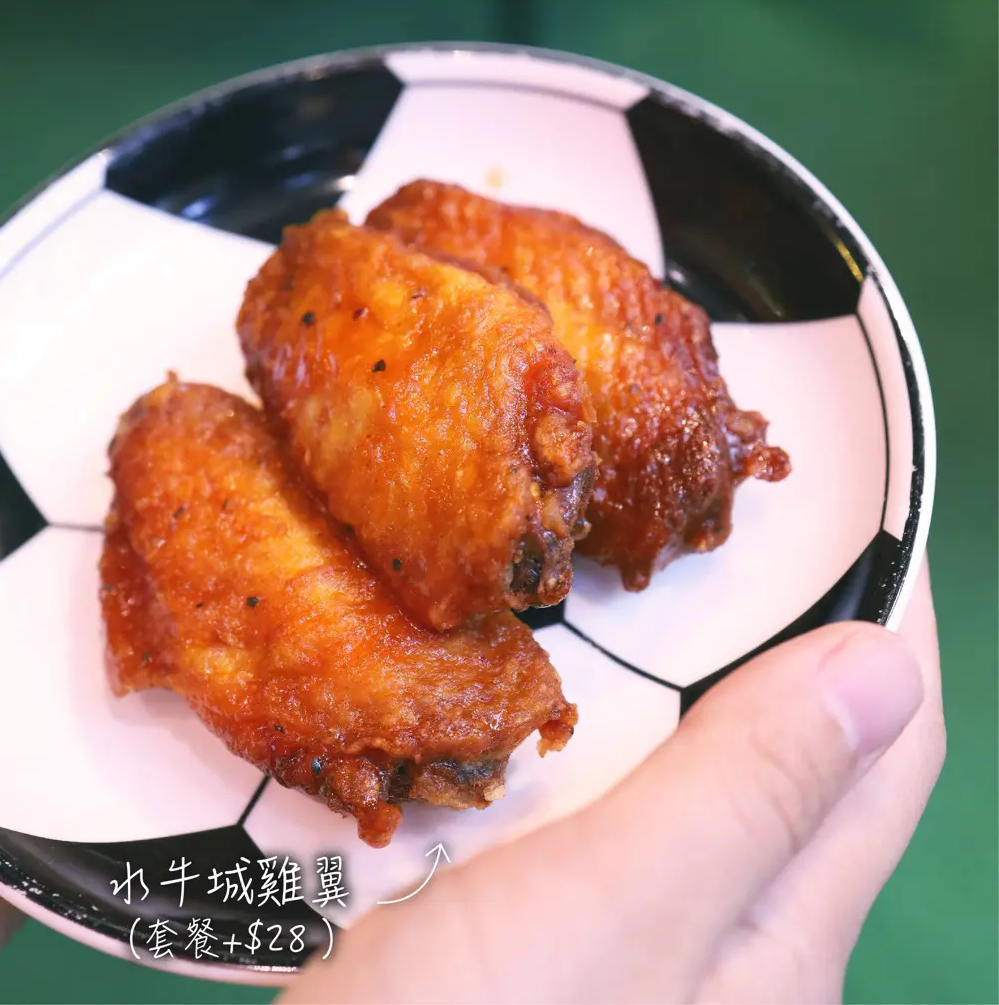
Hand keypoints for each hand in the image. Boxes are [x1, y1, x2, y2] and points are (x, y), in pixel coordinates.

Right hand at [286, 568, 942, 1002]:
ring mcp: (647, 945)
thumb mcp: (619, 911)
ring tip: (649, 582)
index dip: (891, 626)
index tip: (862, 512)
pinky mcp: (567, 938)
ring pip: (706, 779)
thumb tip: (884, 664)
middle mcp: (735, 943)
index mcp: (781, 935)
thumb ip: (748, 794)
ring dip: (693, 677)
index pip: (886, 754)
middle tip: (732, 528)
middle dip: (791, 638)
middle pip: (801, 762)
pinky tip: (566, 691)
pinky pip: (625, 807)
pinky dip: (615, 732)